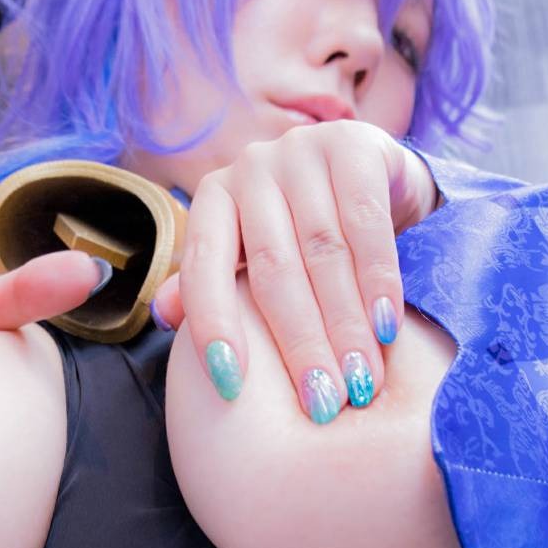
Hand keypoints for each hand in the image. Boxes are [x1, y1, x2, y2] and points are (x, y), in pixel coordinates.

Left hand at [148, 120, 438, 423]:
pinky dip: (379, 279)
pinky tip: (386, 327)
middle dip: (299, 344)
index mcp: (214, 200)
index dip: (213, 328)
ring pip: (322, 251)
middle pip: (272, 269)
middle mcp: (249, 169)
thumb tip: (161, 317)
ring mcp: (300, 151)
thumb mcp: (256, 256)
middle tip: (323, 404)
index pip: (203, 269)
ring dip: (345, 324)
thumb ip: (214, 286)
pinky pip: (366, 223)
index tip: (231, 387)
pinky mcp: (353, 144)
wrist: (378, 178)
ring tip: (362, 381)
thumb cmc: (306, 232)